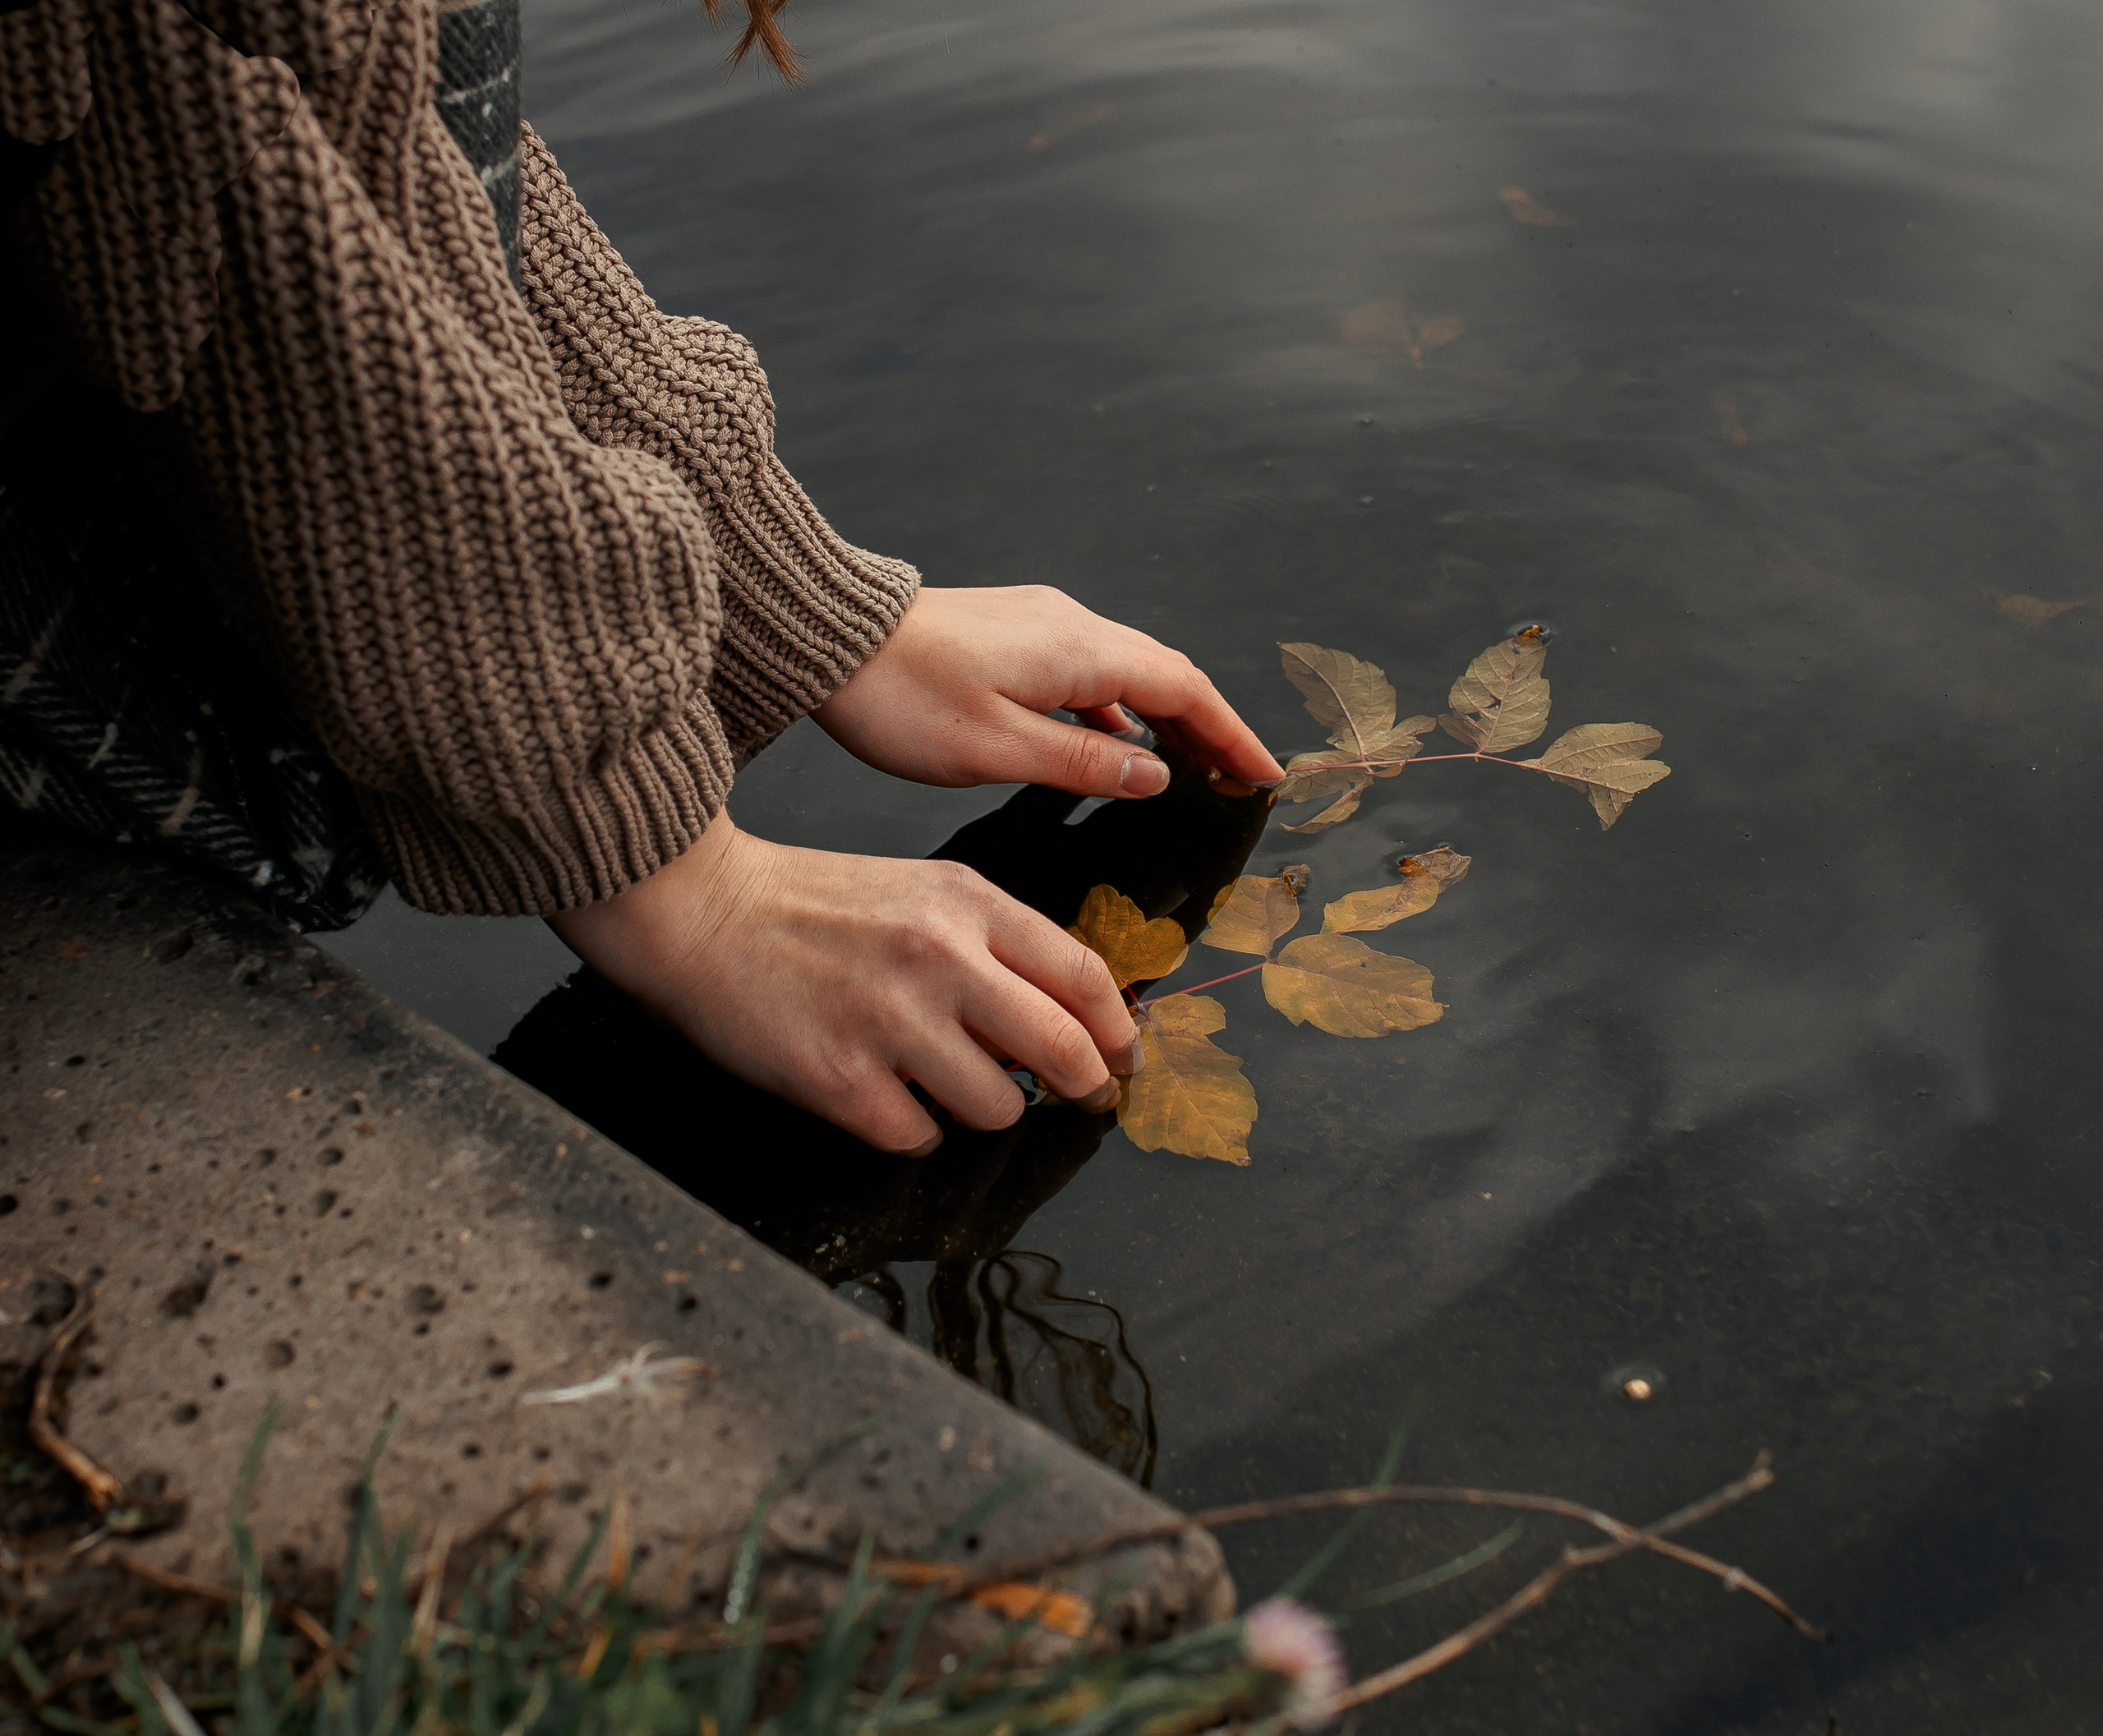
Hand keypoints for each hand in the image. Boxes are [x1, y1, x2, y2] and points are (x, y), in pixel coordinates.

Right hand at [549, 812, 1140, 1153]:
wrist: (699, 908)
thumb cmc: (808, 904)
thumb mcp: (920, 891)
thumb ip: (994, 943)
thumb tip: (1063, 1014)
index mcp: (968, 905)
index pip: (1084, 976)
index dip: (1119, 1030)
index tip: (1124, 1059)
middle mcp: (941, 959)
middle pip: (1064, 1051)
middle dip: (1087, 1088)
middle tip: (1083, 1101)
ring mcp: (892, 1022)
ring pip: (998, 1108)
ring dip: (983, 1108)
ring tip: (939, 1081)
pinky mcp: (842, 1079)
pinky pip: (918, 1137)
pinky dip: (910, 1128)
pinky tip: (881, 1093)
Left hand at [815, 586, 1284, 797]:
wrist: (829, 641)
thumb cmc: (902, 699)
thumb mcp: (999, 749)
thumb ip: (1085, 765)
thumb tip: (1155, 773)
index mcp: (1079, 652)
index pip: (1183, 691)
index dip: (1230, 734)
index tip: (1263, 774)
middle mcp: (1070, 626)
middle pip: (1165, 675)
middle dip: (1209, 727)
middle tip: (1238, 779)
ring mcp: (1040, 624)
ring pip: (1127, 672)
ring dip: (1164, 719)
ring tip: (1189, 769)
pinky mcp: (1011, 633)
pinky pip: (1088, 672)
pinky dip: (1117, 710)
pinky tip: (1112, 744)